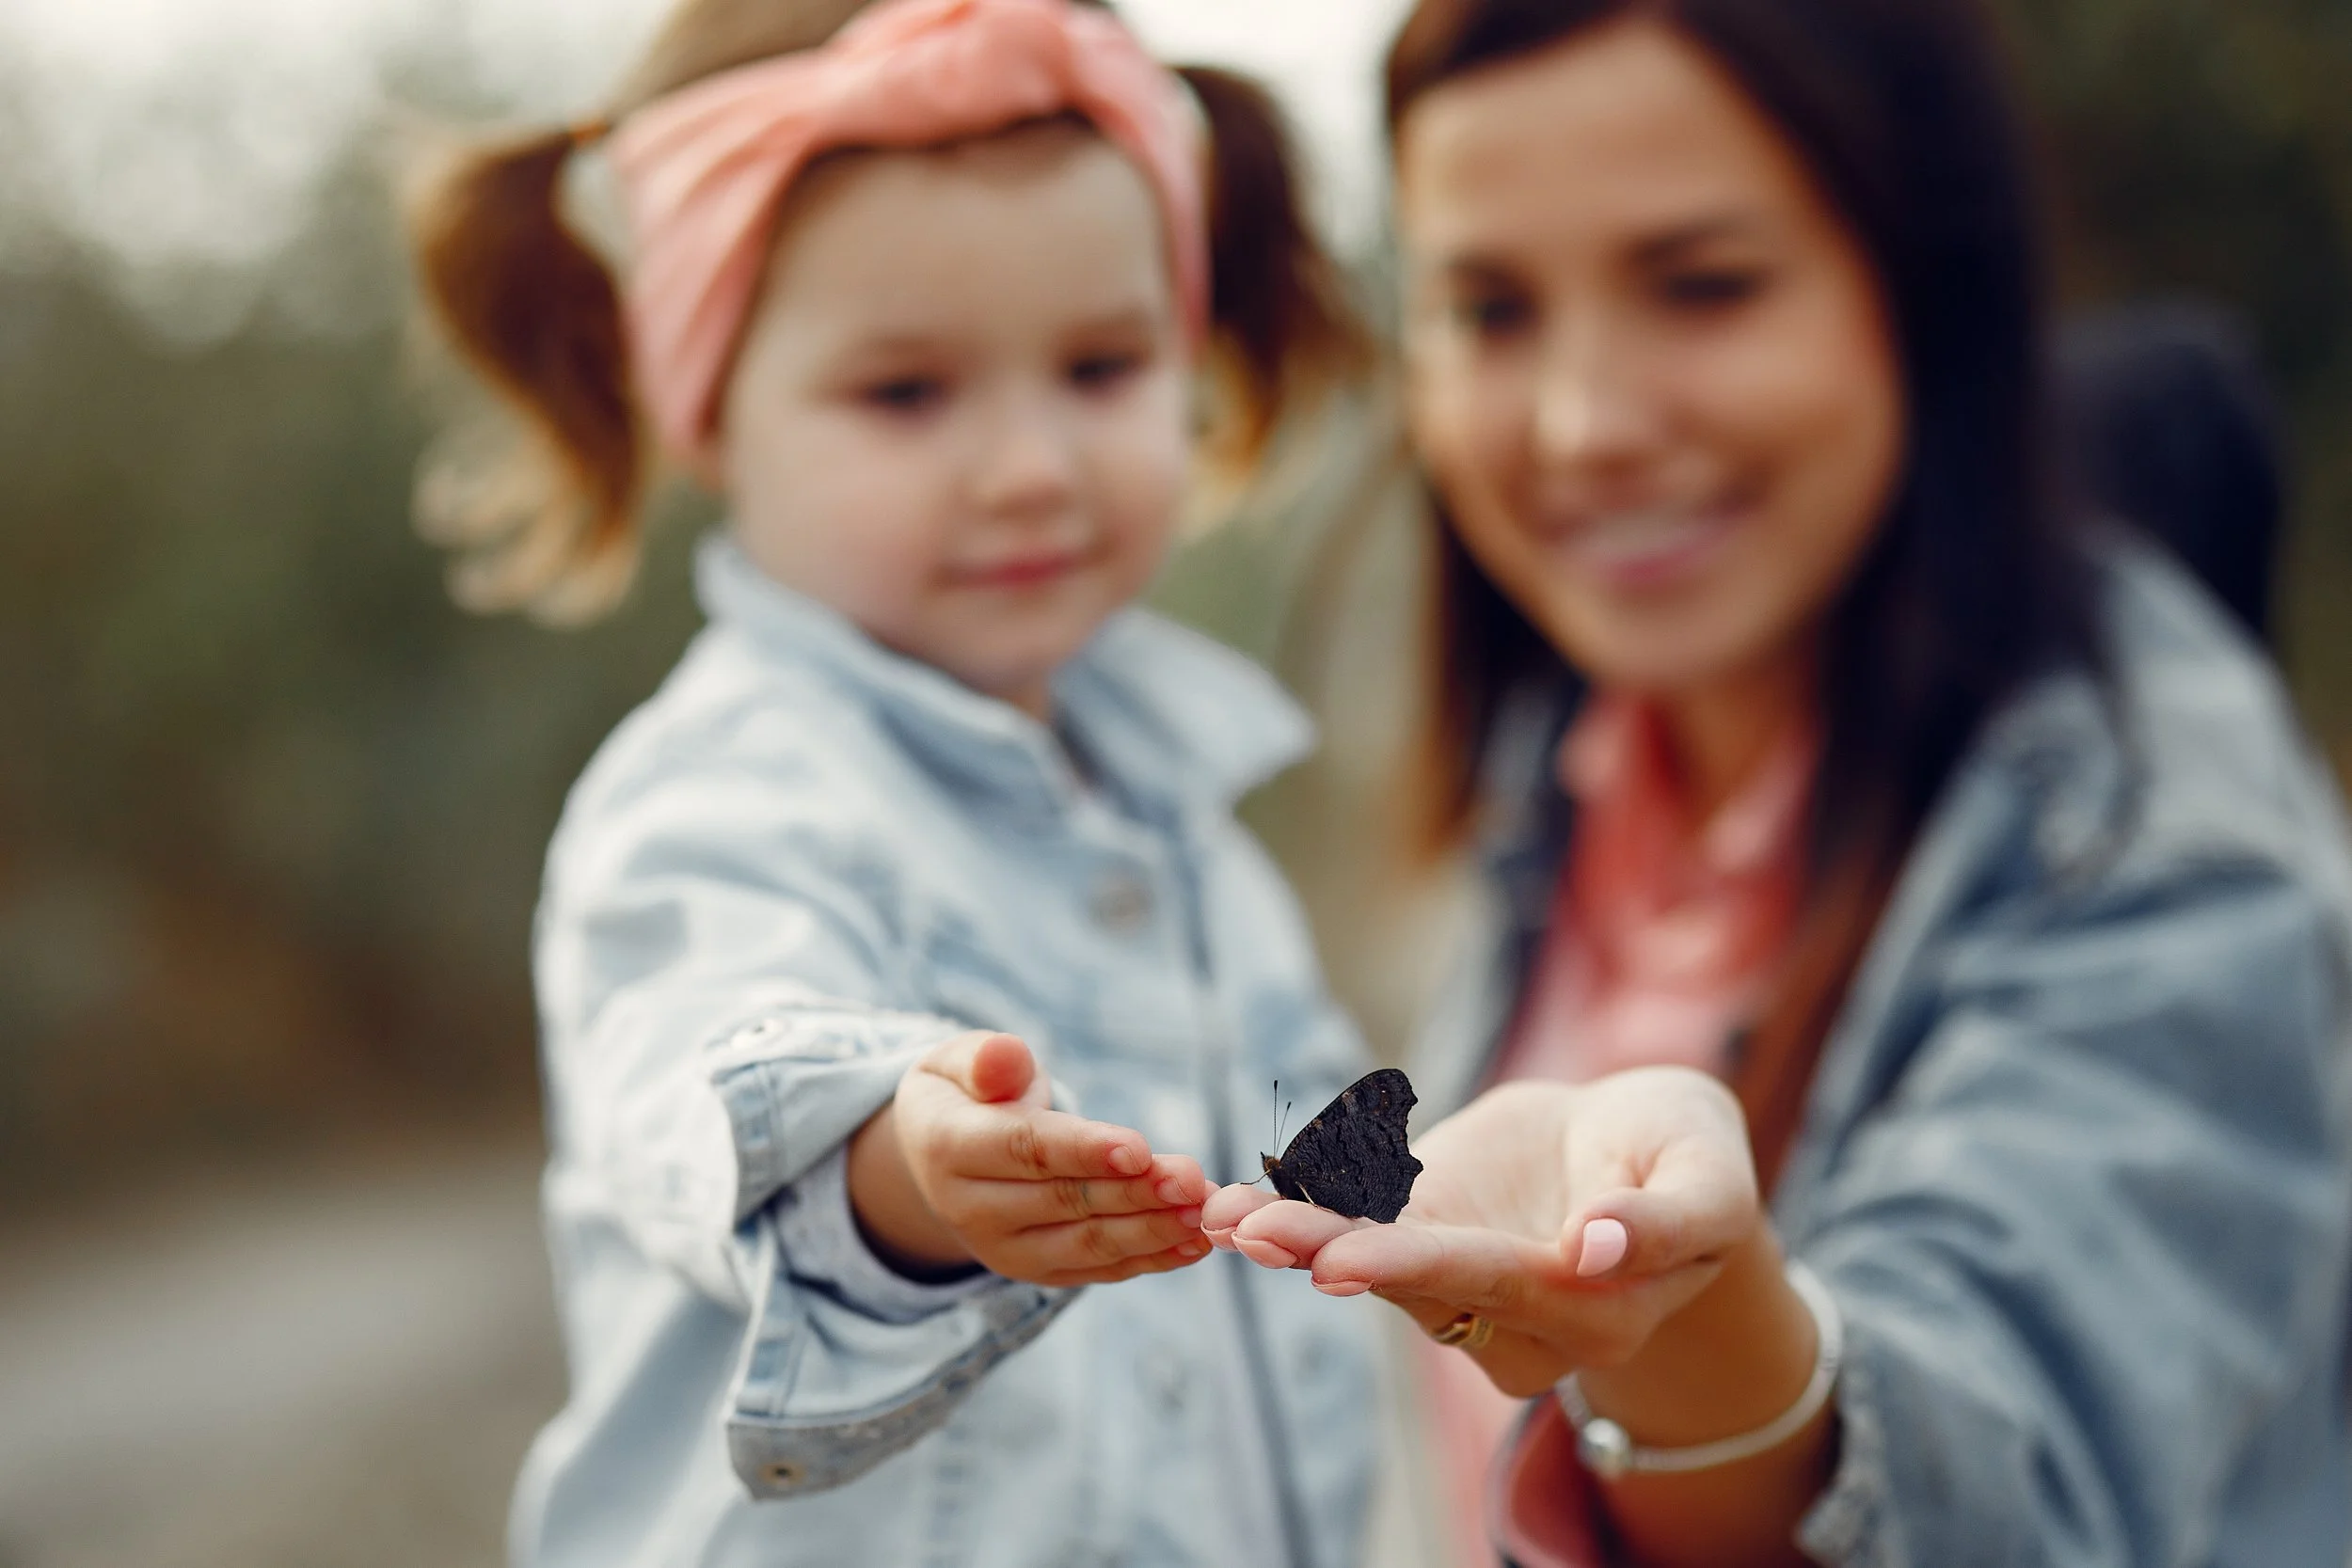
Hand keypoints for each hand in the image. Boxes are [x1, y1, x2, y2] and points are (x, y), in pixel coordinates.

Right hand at [850, 1031, 1213, 1287]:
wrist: (937, 1157)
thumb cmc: (967, 1093)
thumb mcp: (958, 1062)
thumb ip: (985, 1060)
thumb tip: (1005, 1055)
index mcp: (948, 1148)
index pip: (1024, 1150)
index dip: (1082, 1151)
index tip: (1138, 1149)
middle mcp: (971, 1209)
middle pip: (1065, 1200)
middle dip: (1135, 1192)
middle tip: (1193, 1180)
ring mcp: (1005, 1249)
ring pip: (1087, 1243)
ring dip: (1152, 1230)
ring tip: (1203, 1211)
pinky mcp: (1039, 1271)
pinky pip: (1099, 1268)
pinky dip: (1151, 1257)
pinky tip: (1194, 1243)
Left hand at [1204, 1069, 1762, 1394]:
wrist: (1642, 1142)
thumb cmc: (1687, 1158)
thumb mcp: (1709, 1180)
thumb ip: (1668, 1222)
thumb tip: (1599, 1250)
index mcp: (1593, 1313)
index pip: (1498, 1286)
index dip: (1417, 1267)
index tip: (1342, 1262)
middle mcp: (1515, 1320)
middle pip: (1415, 1284)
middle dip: (1329, 1254)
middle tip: (1255, 1233)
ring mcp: (1460, 1284)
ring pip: (1370, 1262)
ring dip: (1293, 1236)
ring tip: (1223, 1213)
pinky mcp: (1422, 1237)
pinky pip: (1354, 1227)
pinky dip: (1294, 1210)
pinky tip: (1228, 1202)